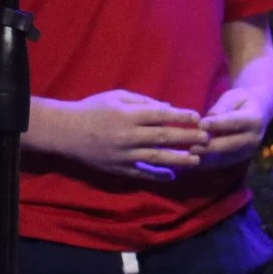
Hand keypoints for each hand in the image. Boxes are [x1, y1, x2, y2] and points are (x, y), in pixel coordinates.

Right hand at [50, 89, 207, 180]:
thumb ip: (144, 102)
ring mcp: (123, 155)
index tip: (198, 117)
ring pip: (156, 158)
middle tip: (206, 138)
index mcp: (128, 115)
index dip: (181, 116)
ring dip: (178, 159)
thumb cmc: (93, 109)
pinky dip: (157, 176)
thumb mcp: (117, 97)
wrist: (66, 132)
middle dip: (187, 137)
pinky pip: (141, 173)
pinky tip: (172, 176)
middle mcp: (128, 136)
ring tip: (197, 159)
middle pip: (163, 137)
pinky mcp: (117, 168)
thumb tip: (168, 108)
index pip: (161, 115)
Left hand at [192, 88, 272, 169]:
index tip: (200, 124)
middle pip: (230, 144)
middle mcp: (254, 138)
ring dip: (206, 159)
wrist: (258, 113)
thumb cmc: (241, 101)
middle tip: (191, 147)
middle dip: (210, 147)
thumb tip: (206, 122)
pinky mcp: (239, 159)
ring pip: (225, 158)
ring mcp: (247, 151)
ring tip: (189, 157)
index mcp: (255, 119)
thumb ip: (221, 108)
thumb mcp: (233, 97)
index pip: (235, 122)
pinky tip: (192, 162)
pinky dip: (206, 164)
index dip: (217, 124)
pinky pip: (221, 164)